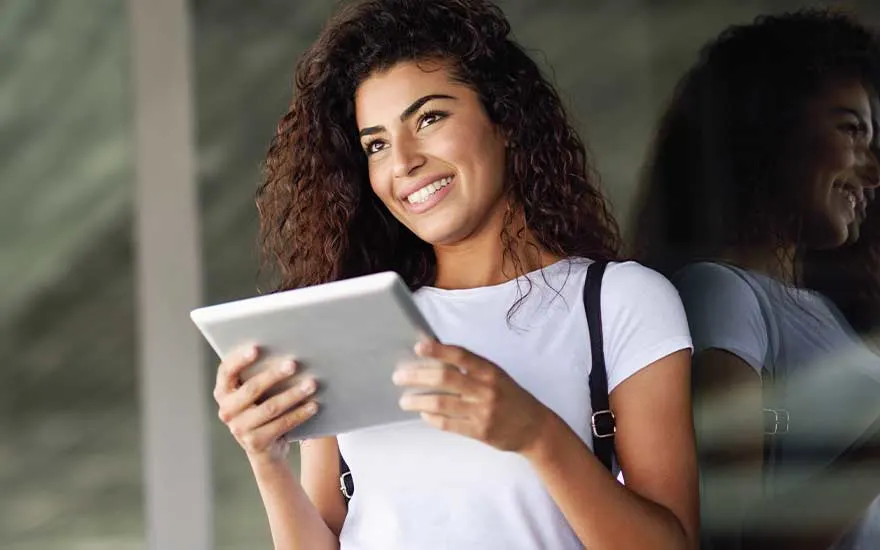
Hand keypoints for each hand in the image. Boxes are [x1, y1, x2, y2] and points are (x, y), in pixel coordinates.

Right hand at [213, 344, 319, 463]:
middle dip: (274, 375)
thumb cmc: (261, 407)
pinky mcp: (256, 443)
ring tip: (311, 384)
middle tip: (293, 364)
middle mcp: (226, 411)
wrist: (265, 448)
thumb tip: (284, 354)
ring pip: (270, 408)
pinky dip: (299, 414)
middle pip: (251, 389)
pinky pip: (281, 424)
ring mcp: (239, 429)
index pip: (226, 372)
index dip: (239, 359)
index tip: (257, 348)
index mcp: (223, 392)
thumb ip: (259, 374)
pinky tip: (313, 405)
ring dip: (293, 394)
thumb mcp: (255, 393)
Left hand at [392, 339, 551, 453]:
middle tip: (399, 377)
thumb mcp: (496, 376)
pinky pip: (449, 424)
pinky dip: (432, 418)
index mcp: (490, 371)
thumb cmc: (511, 397)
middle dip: (417, 376)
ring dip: (418, 401)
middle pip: (445, 379)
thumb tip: (436, 356)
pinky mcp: (480, 431)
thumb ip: (471, 368)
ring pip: (441, 403)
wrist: (535, 428)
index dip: (438, 350)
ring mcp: (482, 411)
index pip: (461, 356)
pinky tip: (424, 415)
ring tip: (404, 401)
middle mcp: (486, 389)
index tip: (418, 347)